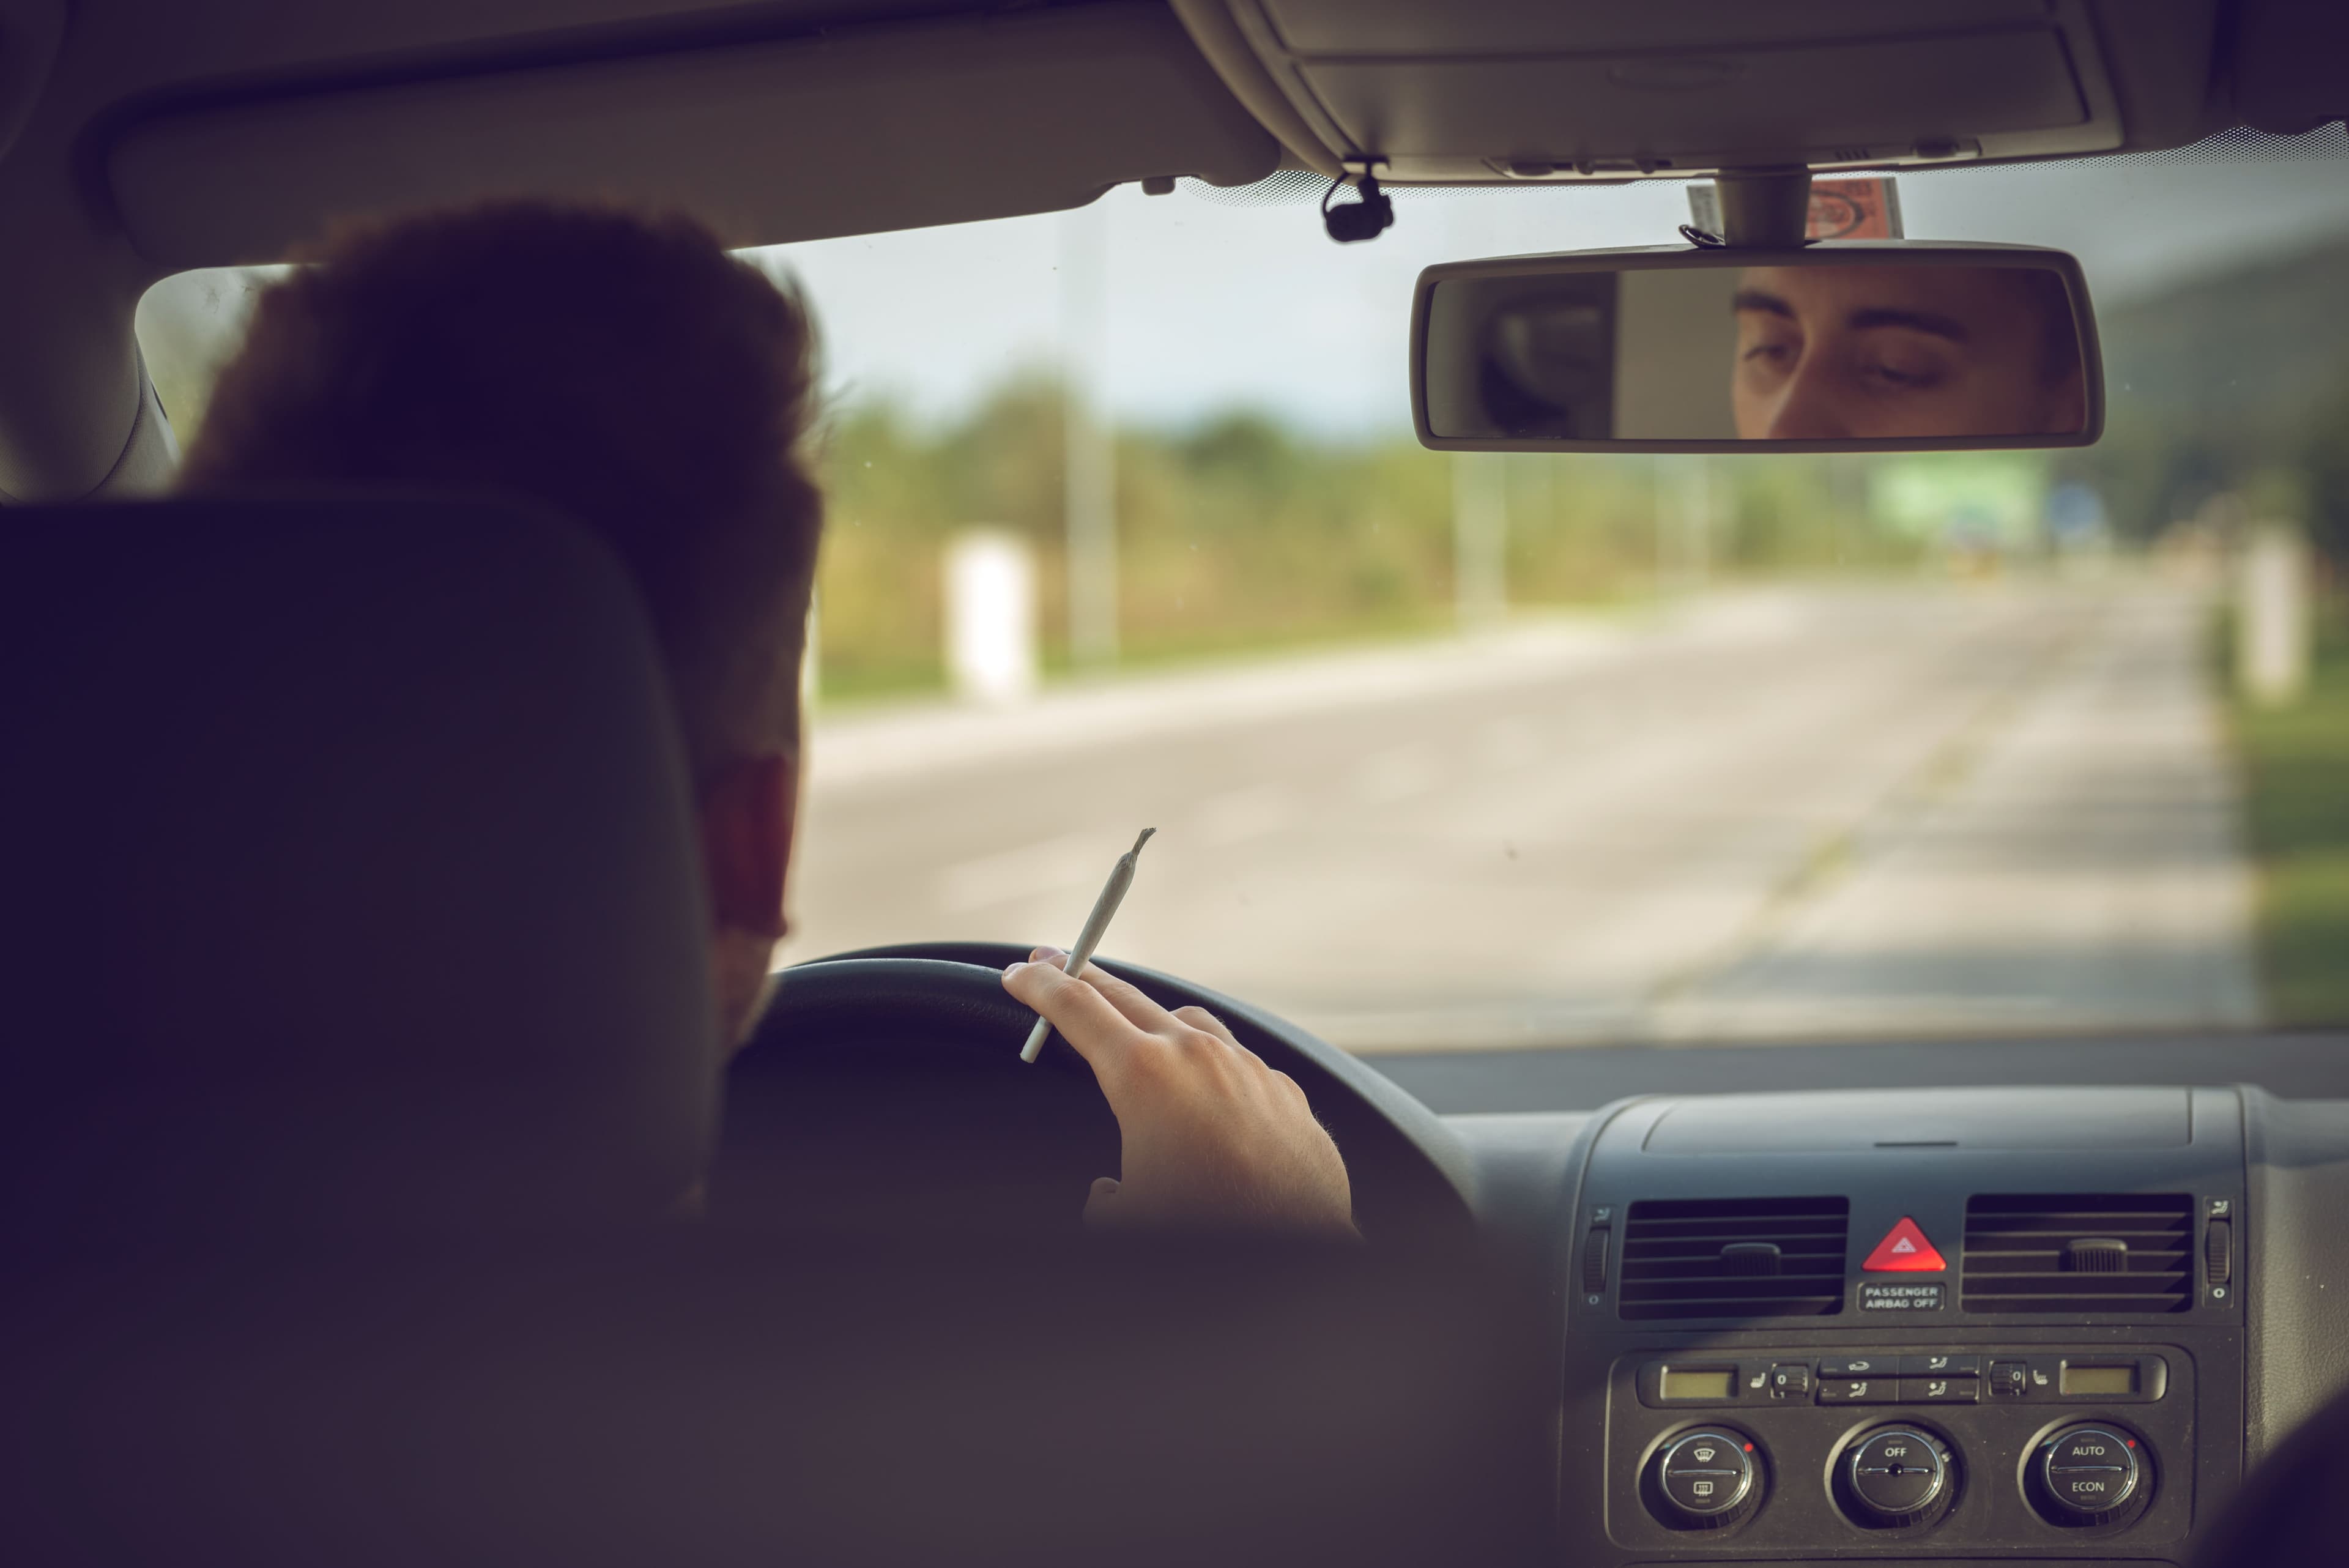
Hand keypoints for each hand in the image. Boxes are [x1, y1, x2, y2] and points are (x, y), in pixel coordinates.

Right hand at [1003, 948, 1356, 1238]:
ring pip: (1190, 1024)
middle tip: (1056, 967)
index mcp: (1143, 1077)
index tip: (1020, 974)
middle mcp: (1197, 1057)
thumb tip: (1110, 1194)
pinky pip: (1239, 1065)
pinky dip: (1213, 1071)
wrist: (1302, 1247)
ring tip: (1137, 1033)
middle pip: (1127, 997)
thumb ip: (1106, 1199)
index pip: (1075, 1009)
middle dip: (1084, 979)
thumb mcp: (1126, 1220)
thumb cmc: (1213, 1233)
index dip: (1039, 987)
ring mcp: (1247, 1068)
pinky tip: (1209, 1100)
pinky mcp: (1285, 1091)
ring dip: (1155, 1022)